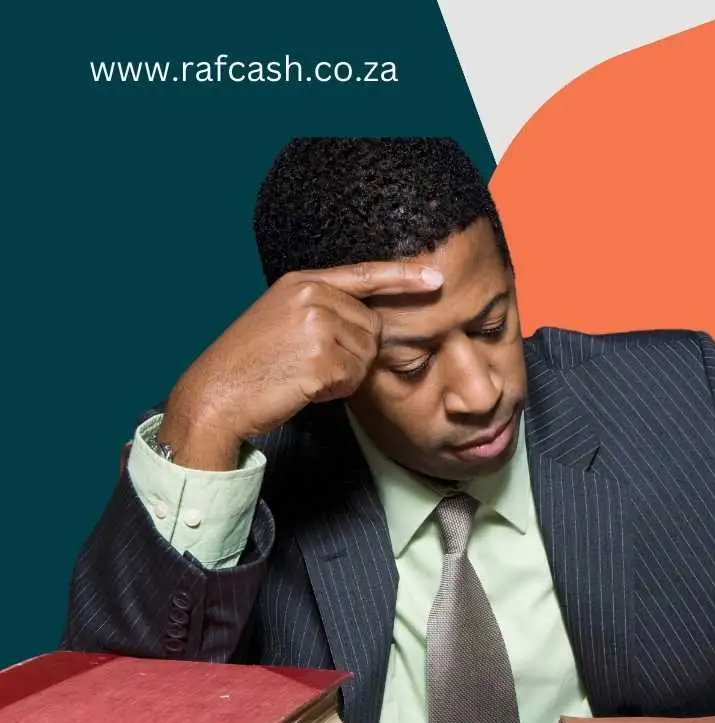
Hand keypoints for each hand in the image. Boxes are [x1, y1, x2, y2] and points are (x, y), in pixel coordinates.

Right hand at [157, 261, 442, 469]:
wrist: (217, 392)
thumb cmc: (250, 364)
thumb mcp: (281, 319)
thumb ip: (321, 310)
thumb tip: (369, 326)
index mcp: (302, 282)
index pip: (364, 275)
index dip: (403, 277)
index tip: (435, 278)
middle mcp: (312, 296)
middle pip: (373, 327)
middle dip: (355, 352)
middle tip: (313, 364)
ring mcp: (317, 326)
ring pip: (366, 354)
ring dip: (345, 374)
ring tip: (305, 374)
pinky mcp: (321, 359)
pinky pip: (354, 378)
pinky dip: (336, 390)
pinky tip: (305, 387)